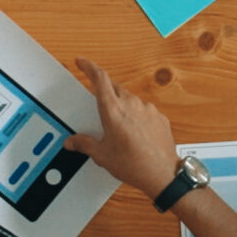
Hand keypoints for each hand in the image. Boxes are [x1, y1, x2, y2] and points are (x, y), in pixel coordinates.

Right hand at [61, 58, 180, 198]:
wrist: (163, 175)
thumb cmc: (134, 165)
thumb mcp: (102, 156)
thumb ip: (85, 144)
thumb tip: (73, 142)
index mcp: (113, 111)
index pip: (99, 78)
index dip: (89, 67)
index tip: (82, 62)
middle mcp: (131, 104)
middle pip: (113, 88)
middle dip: (104, 92)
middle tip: (98, 105)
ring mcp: (147, 109)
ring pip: (129, 99)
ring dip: (121, 107)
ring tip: (117, 127)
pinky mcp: (159, 117)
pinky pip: (143, 110)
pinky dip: (136, 117)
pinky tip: (134, 133)